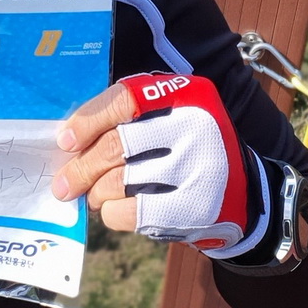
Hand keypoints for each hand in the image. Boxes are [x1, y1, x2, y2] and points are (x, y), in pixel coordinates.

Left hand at [51, 73, 252, 250]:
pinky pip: (129, 212)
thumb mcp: (171, 118)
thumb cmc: (189, 150)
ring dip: (97, 193)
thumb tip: (68, 142)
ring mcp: (197, 167)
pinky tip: (116, 209)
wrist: (243, 195)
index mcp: (189, 93)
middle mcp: (197, 125)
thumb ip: (127, 119)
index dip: (88, 120)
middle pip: (117, 145)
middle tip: (64, 184)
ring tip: (96, 196)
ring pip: (117, 182)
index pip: (125, 99)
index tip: (66, 141)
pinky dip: (112, 213)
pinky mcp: (194, 207)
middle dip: (82, 168)